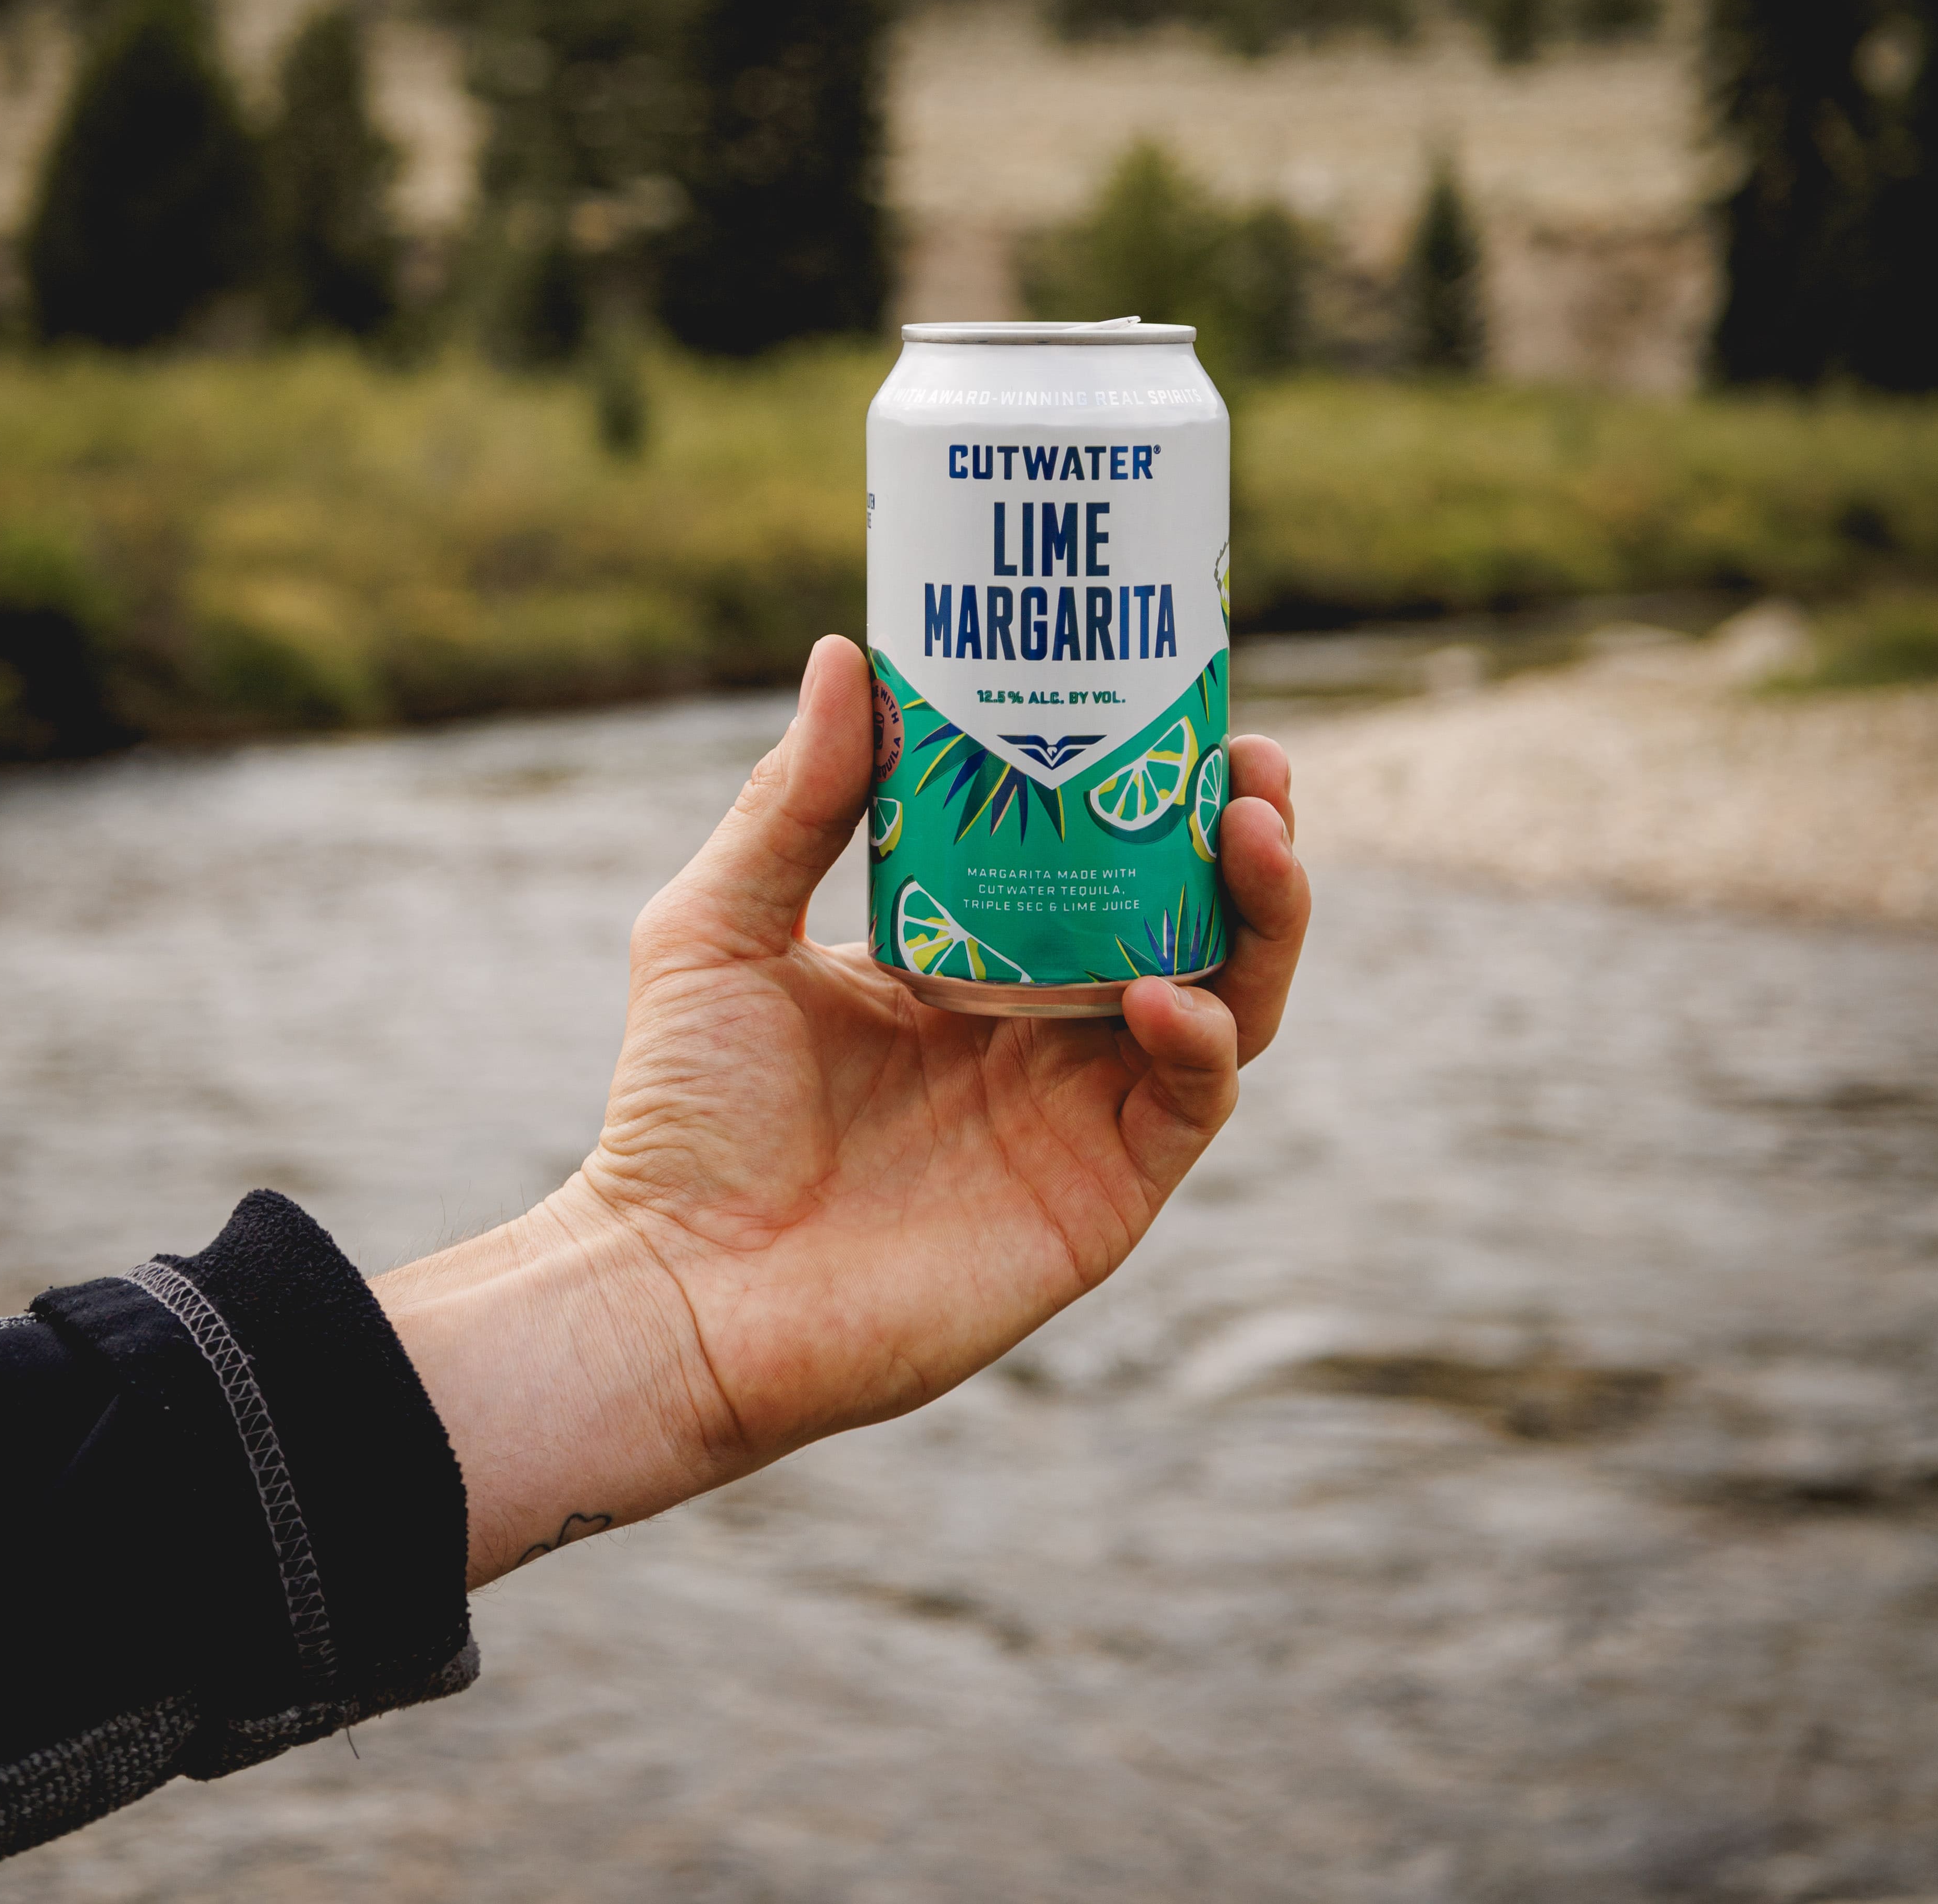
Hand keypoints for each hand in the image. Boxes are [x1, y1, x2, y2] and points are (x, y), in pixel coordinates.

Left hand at [378, 634, 1306, 1587]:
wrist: (677, 1283)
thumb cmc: (682, 1111)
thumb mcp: (723, 923)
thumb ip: (792, 799)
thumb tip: (847, 653)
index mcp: (977, 959)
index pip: (1099, 858)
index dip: (1154, 789)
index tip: (1179, 706)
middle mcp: (1046, 1031)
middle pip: (1194, 921)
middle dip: (1244, 841)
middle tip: (1252, 768)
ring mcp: (1079, 1114)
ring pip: (1226, 1004)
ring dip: (1260, 921)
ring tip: (1252, 837)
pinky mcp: (1097, 1197)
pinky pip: (1188, 1106)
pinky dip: (1198, 1040)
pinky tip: (1161, 994)